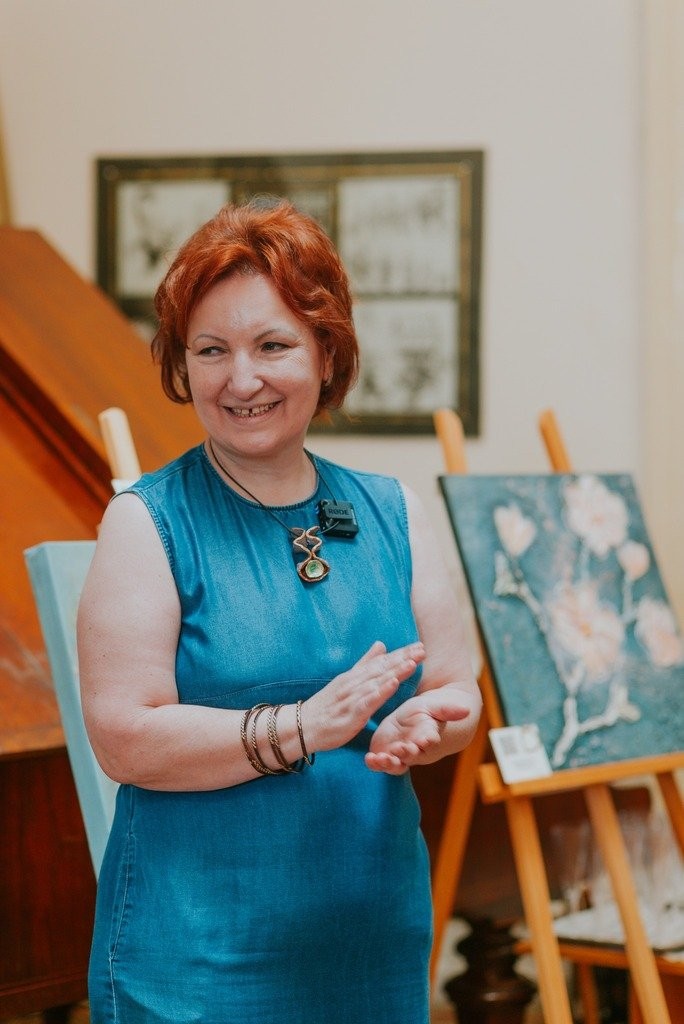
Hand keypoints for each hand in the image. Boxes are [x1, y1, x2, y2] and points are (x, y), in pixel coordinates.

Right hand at [303, 640, 424, 752]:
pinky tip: (392, 684)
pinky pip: (367, 702)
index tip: (419, 646)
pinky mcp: (350, 714)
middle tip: (422, 650)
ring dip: (395, 672)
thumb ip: (364, 664)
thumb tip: (381, 645)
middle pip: (382, 669)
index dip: (401, 654)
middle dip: (403, 659)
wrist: (302, 726)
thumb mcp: (346, 681)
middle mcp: (354, 683)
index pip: (382, 663)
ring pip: (377, 682)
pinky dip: (379, 692)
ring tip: (412, 663)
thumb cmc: (326, 705)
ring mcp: (351, 698)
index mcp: (355, 676)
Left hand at [365, 686, 471, 774]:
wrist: (416, 717)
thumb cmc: (428, 711)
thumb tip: (466, 710)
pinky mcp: (385, 752)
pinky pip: (380, 763)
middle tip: (400, 748)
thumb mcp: (436, 706)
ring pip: (396, 763)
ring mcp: (400, 753)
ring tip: (382, 758)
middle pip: (412, 755)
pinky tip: (369, 759)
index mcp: (429, 736)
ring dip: (389, 763)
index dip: (427, 741)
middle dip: (406, 753)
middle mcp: (415, 749)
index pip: (430, 741)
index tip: (425, 739)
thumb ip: (449, 710)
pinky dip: (375, 764)